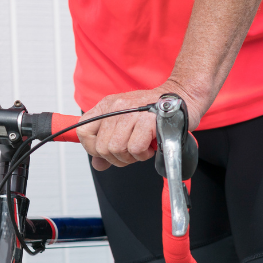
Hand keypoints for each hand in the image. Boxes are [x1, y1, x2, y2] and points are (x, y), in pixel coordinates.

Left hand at [77, 82, 202, 171]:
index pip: (82, 130)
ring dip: (132, 156)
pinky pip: (135, 149)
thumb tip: (97, 164)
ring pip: (116, 149)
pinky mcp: (147, 120)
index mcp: (107, 106)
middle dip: (116, 158)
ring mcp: (130, 112)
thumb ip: (108, 143)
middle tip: (131, 151)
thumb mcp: (125, 123)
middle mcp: (115, 107)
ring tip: (142, 147)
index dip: (92, 148)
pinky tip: (151, 146)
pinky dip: (144, 154)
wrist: (181, 98)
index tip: (106, 153)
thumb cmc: (154, 112)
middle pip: (100, 147)